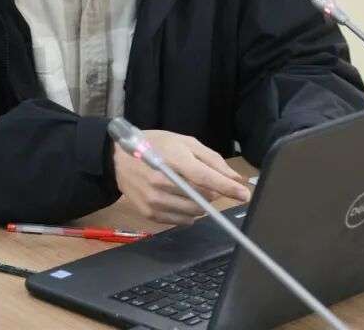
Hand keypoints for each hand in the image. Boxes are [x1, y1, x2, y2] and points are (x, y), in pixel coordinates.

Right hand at [113, 130, 251, 224]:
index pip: (205, 178)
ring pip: (195, 212)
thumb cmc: (156, 145)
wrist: (119, 159)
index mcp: (174, 160)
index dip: (227, 187)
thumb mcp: (185, 142)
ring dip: (201, 204)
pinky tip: (179, 199)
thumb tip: (235, 178)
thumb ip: (211, 160)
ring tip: (188, 188)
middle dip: (212, 192)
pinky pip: (182, 221)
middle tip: (203, 181)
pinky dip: (188, 214)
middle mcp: (163, 182)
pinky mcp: (150, 213)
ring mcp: (155, 200)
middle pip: (203, 197)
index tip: (244, 194)